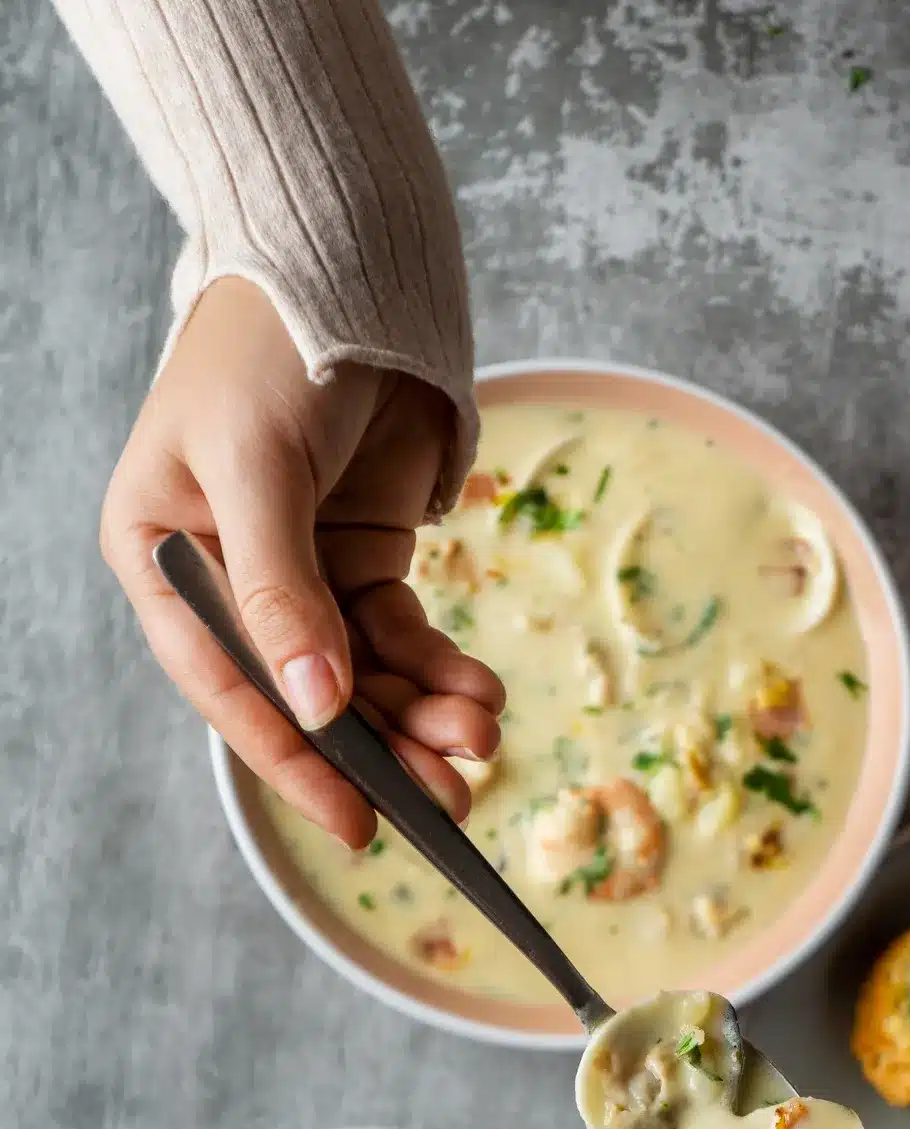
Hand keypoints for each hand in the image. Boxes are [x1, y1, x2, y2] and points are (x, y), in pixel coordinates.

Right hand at [101, 276, 503, 847]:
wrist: (344, 262)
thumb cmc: (270, 344)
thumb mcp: (258, 464)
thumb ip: (281, 590)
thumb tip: (316, 709)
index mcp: (164, 556)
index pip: (227, 683)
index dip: (292, 760)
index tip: (356, 821)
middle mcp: (225, 577)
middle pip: (303, 693)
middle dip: (380, 748)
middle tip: (450, 798)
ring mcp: (297, 572)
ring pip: (361, 675)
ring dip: (421, 714)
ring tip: (482, 739)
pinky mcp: (360, 556)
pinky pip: (399, 634)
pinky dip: (440, 668)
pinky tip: (479, 692)